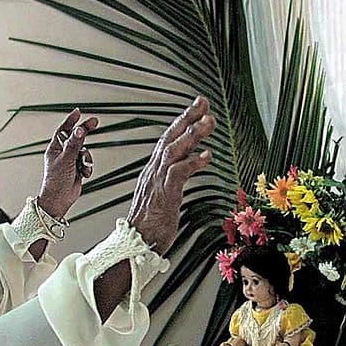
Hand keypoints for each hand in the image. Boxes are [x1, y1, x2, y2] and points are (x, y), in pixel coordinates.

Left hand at [39, 108, 98, 218]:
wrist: (59, 199)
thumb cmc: (56, 181)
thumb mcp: (66, 160)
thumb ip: (74, 144)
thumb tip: (79, 130)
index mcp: (55, 148)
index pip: (63, 130)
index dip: (71, 120)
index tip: (78, 112)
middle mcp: (63, 153)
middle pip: (76, 138)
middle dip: (85, 132)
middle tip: (95, 122)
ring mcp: (71, 161)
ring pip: (84, 152)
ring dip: (86, 159)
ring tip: (82, 167)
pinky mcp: (78, 169)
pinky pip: (87, 163)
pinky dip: (87, 168)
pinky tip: (83, 174)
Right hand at [126, 97, 213, 253]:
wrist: (136, 244)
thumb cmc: (151, 226)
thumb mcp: (163, 197)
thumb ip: (172, 179)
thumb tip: (185, 167)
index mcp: (153, 171)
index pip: (168, 139)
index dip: (183, 122)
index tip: (198, 108)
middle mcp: (153, 171)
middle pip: (170, 137)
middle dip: (187, 117)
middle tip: (203, 102)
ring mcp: (157, 181)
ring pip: (174, 150)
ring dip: (193, 134)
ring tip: (210, 121)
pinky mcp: (164, 194)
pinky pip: (178, 172)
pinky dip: (193, 162)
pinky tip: (207, 155)